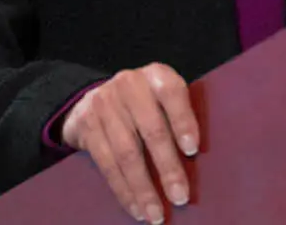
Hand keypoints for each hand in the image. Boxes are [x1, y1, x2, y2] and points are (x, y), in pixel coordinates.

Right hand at [60, 63, 199, 223]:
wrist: (95, 97)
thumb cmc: (145, 102)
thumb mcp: (162, 97)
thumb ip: (178, 115)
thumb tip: (198, 158)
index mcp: (156, 74)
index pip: (173, 93)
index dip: (183, 121)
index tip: (193, 149)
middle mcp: (129, 85)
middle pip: (151, 130)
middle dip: (167, 167)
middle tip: (180, 196)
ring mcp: (104, 104)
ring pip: (126, 153)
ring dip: (142, 188)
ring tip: (156, 213)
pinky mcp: (86, 126)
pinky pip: (106, 164)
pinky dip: (123, 189)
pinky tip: (135, 207)